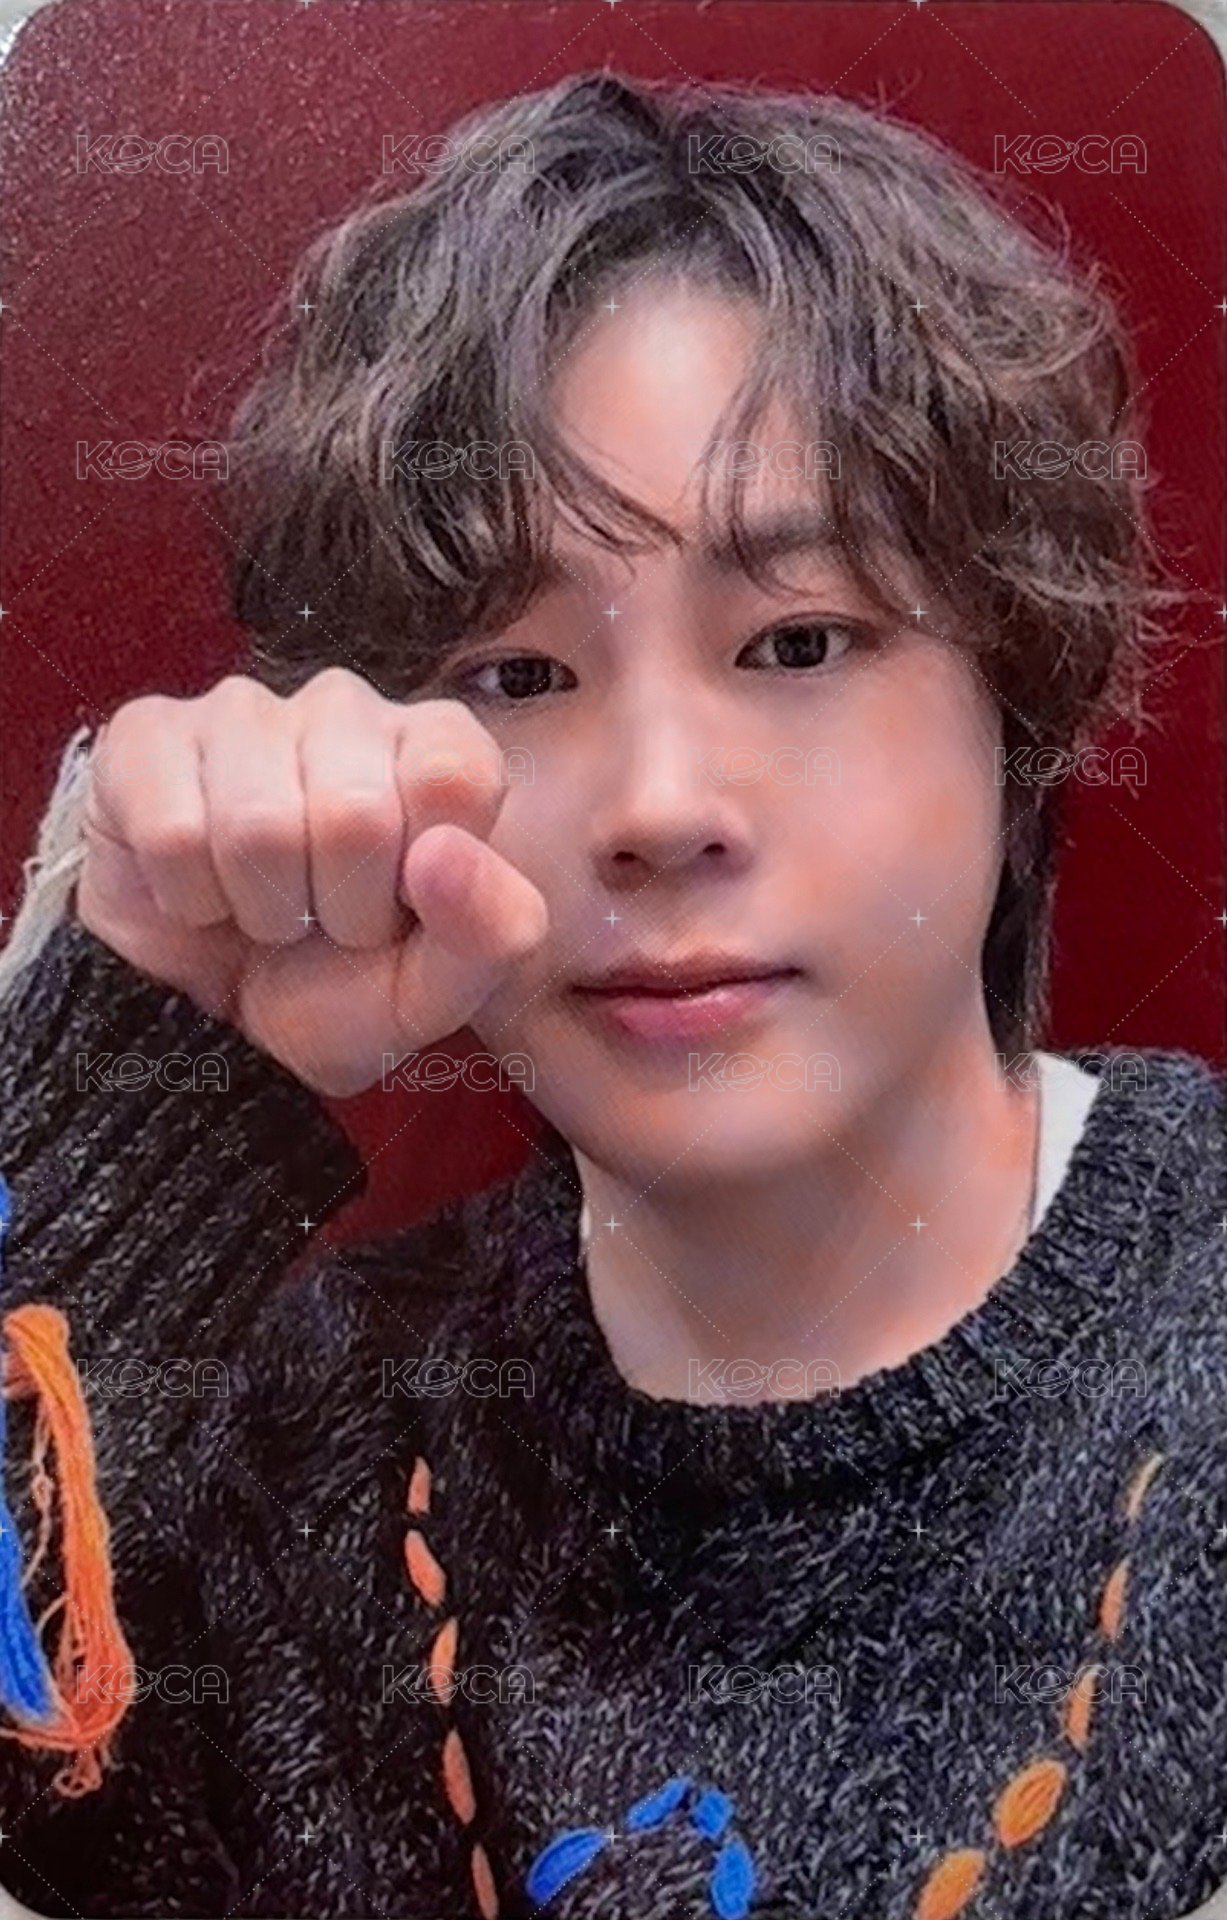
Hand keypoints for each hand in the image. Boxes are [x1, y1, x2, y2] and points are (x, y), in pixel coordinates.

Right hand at [76, 667, 547, 1095]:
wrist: (217, 1017)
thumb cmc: (340, 986)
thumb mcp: (437, 993)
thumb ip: (493, 934)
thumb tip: (445, 854)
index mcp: (440, 748)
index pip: (453, 778)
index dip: (420, 881)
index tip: (400, 909)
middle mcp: (348, 708)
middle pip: (356, 813)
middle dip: (338, 909)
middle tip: (324, 923)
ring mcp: (245, 710)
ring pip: (258, 825)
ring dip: (261, 907)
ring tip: (265, 909)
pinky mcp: (148, 735)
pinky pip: (172, 831)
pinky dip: (188, 897)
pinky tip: (200, 891)